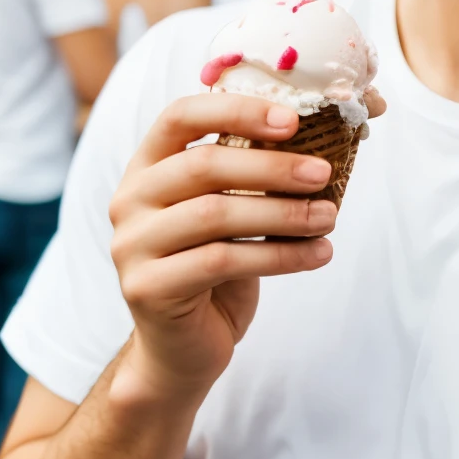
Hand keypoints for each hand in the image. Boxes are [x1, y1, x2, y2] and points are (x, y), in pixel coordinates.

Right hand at [108, 94, 346, 405]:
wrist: (183, 347)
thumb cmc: (216, 269)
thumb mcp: (232, 212)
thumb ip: (254, 176)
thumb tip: (326, 144)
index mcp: (147, 167)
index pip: (181, 117)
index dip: (236, 111)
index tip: (293, 120)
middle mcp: (130, 200)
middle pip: (202, 166)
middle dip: (272, 167)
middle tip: (323, 174)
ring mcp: (131, 245)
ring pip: (214, 215)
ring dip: (282, 213)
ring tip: (328, 217)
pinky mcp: (147, 288)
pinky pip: (221, 262)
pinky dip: (279, 255)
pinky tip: (318, 254)